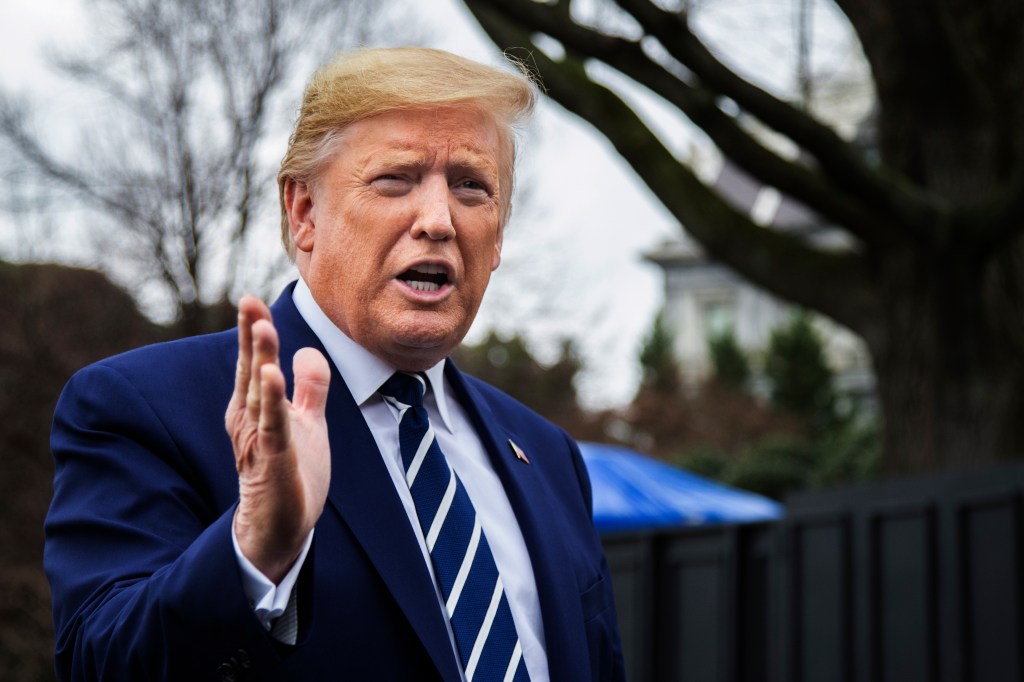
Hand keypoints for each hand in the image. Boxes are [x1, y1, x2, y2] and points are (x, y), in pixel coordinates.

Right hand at [226, 296, 331, 583]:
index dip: (254, 333)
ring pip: (260, 394)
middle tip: (249, 301)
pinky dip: (273, 401)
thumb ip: (310, 388)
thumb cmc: (291, 474)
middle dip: (252, 337)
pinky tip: (272, 377)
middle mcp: (250, 421)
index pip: (255, 363)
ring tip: (262, 327)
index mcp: (256, 409)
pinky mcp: (273, 462)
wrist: (281, 530)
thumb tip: (310, 350)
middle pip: (252, 371)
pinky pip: (273, 427)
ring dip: (261, 359)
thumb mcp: (306, 423)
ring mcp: (260, 442)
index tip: (252, 300)